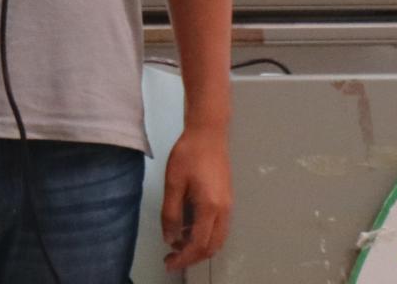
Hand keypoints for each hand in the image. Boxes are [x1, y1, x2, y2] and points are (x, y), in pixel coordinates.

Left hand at [161, 126, 231, 271]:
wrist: (208, 133)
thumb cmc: (188, 155)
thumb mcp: (173, 183)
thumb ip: (170, 213)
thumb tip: (170, 238)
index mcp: (210, 207)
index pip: (198, 245)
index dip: (183, 258)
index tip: (168, 264)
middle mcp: (224, 211)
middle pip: (212, 247)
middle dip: (192, 257)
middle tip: (171, 257)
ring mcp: (228, 206)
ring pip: (217, 239)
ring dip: (199, 247)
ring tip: (177, 242)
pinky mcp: (227, 200)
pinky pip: (219, 228)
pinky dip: (205, 236)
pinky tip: (188, 228)